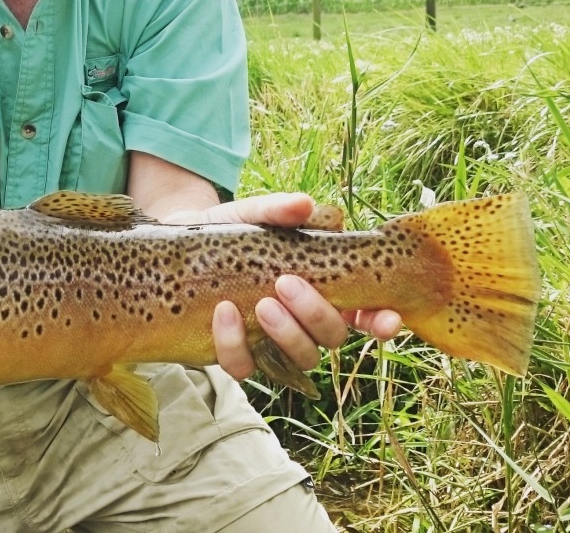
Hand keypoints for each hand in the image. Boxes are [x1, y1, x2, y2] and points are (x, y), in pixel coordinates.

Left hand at [200, 193, 402, 379]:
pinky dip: (236, 344)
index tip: (387, 318)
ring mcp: (272, 341)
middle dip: (316, 314)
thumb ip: (279, 210)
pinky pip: (245, 365)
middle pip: (333, 336)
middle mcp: (303, 320)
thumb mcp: (253, 214)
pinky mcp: (236, 352)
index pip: (364, 312)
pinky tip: (223, 312)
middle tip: (286, 283)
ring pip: (300, 358)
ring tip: (262, 304)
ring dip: (286, 334)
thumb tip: (306, 204)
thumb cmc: (232, 230)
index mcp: (321, 286)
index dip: (382, 321)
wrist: (181, 243)